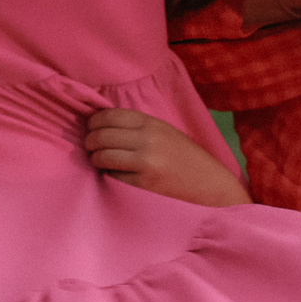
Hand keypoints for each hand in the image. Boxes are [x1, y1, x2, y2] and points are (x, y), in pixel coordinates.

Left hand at [83, 108, 251, 206]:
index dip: (94, 122)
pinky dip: (109, 175)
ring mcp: (145, 162)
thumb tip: (102, 125)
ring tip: (100, 161)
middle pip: (101, 135)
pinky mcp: (143, 183)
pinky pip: (113, 176)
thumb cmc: (187, 159)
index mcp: (152, 123)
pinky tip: (114, 174)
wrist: (210, 186)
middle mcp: (147, 139)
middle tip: (90, 147)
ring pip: (103, 156)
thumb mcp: (166, 133)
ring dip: (96, 159)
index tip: (90, 128)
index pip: (109, 116)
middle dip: (90, 142)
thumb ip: (138, 127)